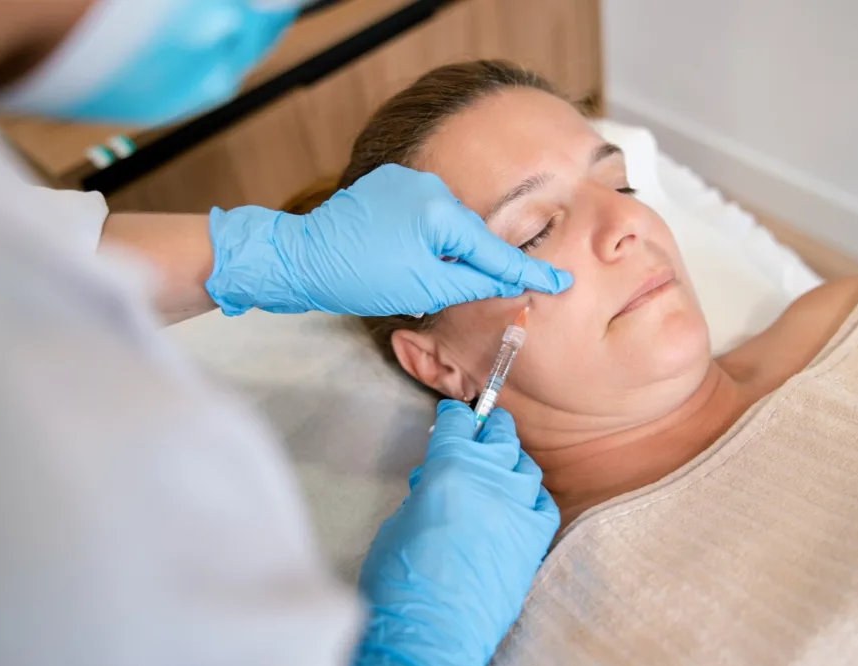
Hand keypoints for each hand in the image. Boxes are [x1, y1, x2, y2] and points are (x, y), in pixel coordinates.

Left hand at [204, 164, 572, 316]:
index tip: (560, 281)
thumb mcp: (423, 288)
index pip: (494, 250)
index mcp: (441, 211)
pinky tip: (401, 258)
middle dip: (469, 265)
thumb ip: (471, 283)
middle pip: (469, 236)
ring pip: (445, 227)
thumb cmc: (357, 276)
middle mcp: (429, 187)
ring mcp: (406, 181)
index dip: (528, 272)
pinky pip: (422, 216)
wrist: (297, 259)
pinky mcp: (386, 186)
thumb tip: (507, 283)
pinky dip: (423, 239)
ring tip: (413, 279)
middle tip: (460, 292)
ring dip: (442, 253)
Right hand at [352, 401, 558, 665]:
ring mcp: (518, 508)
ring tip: (495, 475)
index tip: (451, 418)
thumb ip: (424, 492)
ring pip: (525, 467)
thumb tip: (435, 483)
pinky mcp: (535, 540)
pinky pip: (543, 503)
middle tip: (479, 435)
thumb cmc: (401, 580)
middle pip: (500, 434)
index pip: (458, 423)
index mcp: (450, 467)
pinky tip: (519, 505)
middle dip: (488, 431)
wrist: (431, 632)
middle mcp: (490, 479)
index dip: (452, 418)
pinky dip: (532, 498)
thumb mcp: (399, 521)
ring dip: (509, 465)